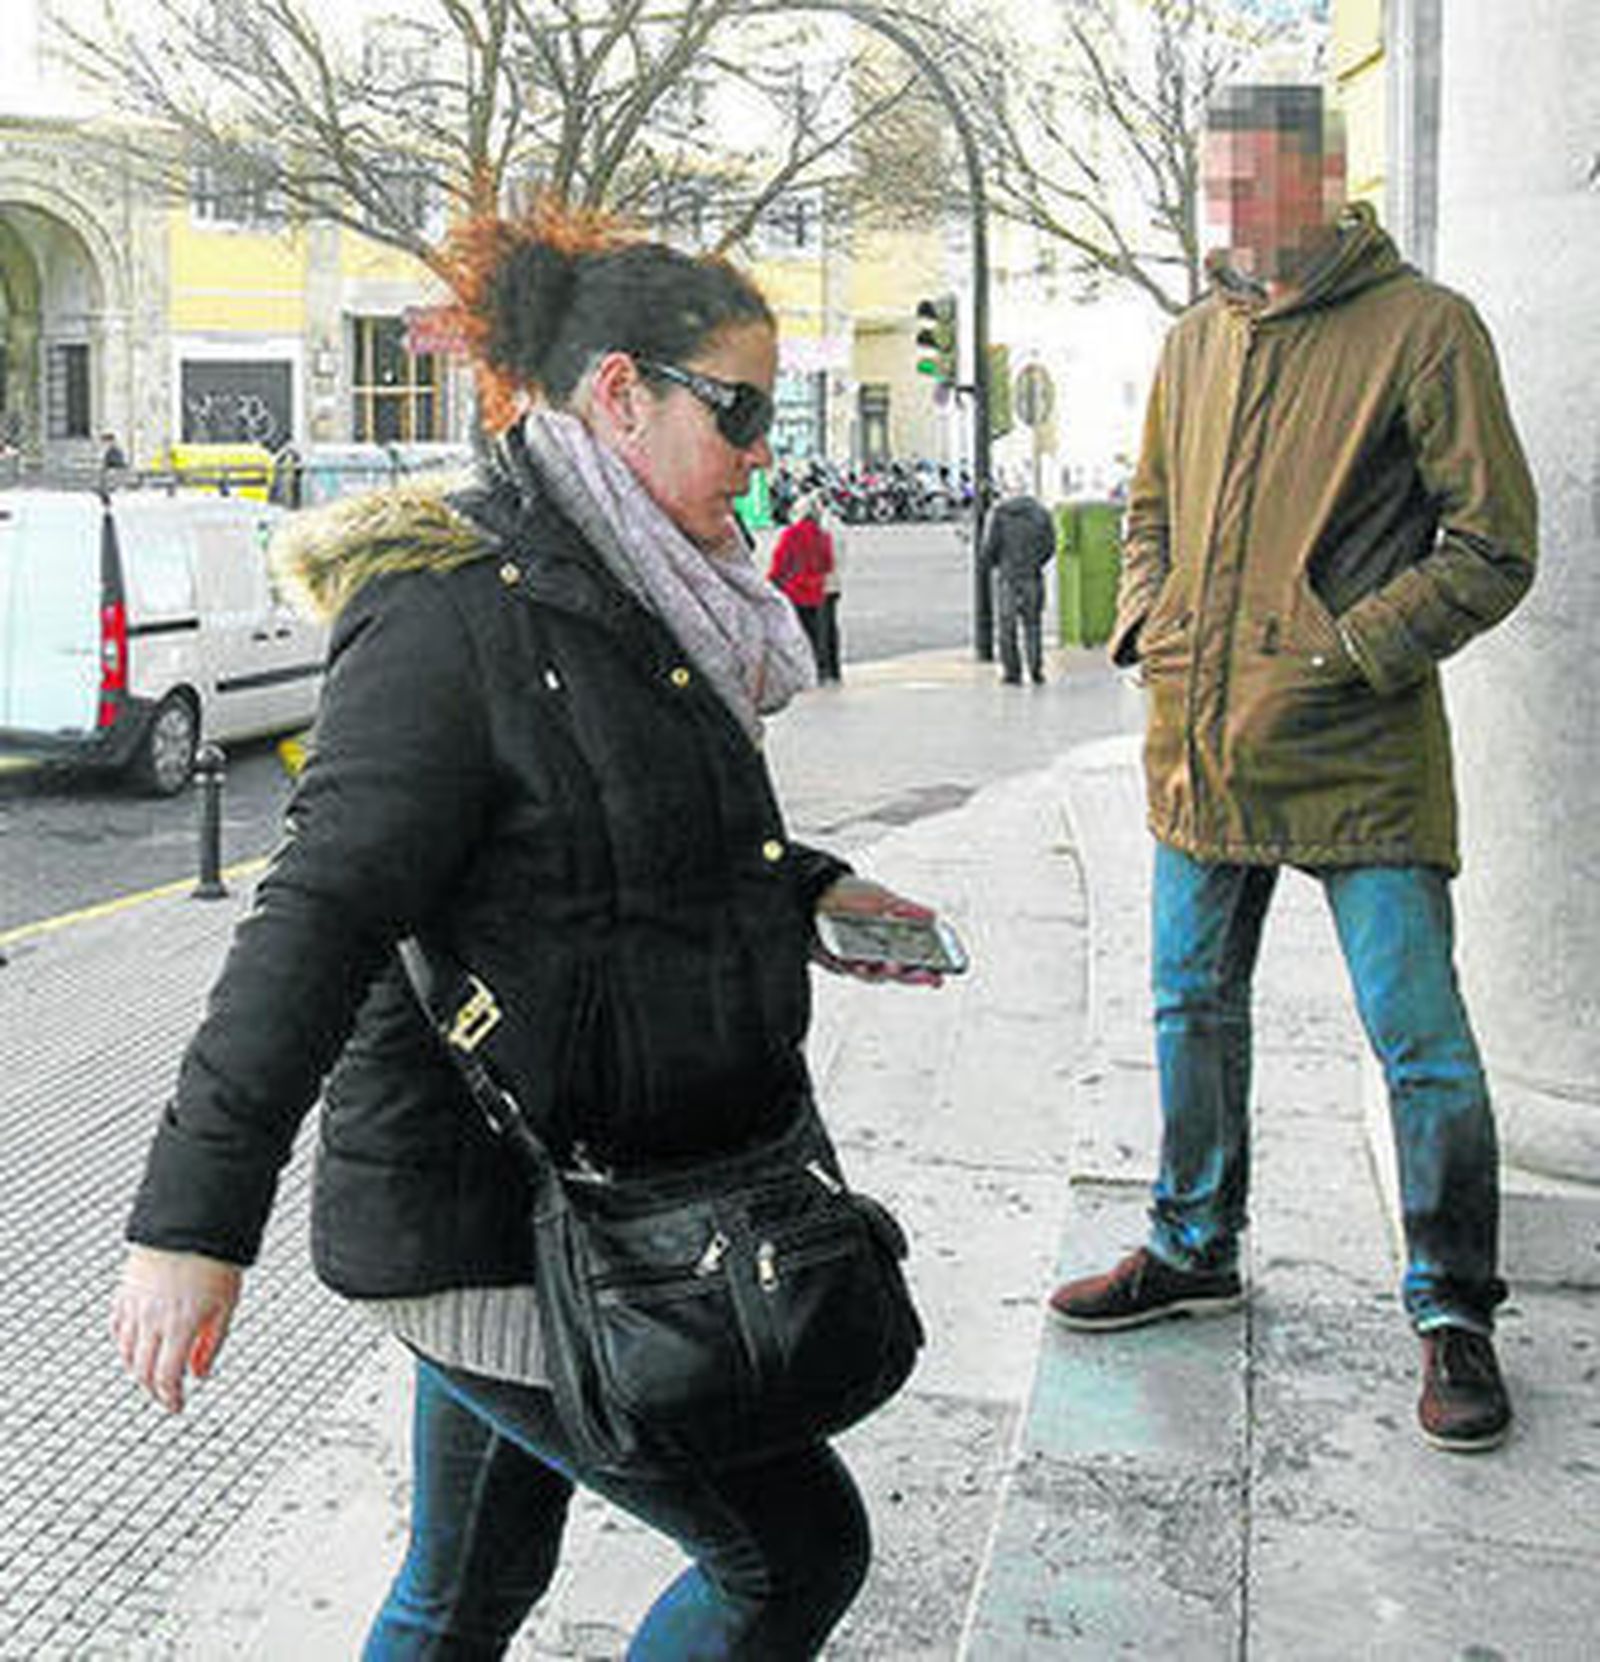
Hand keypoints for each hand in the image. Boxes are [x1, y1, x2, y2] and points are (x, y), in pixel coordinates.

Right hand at [111, 1245, 241, 1413]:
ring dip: (137, 1370)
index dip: (170, 1398)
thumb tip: (200, 1374)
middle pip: (143, 1371)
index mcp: (180, 1326)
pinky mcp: (124, 1293)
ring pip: (126, 1353)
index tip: (177, 1406)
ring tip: (152, 1375)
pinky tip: (134, 1348)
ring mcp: (134, 1307)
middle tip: (166, 1395)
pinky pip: (117, 1329)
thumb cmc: (215, 1261)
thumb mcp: (226, 1305)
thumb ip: (212, 1343)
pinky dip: (124, 1345)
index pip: (166, 1377)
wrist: (191, 1224)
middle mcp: (152, 1320)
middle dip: (154, 1389)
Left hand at [813, 875, 944, 987]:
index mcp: (890, 939)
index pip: (916, 959)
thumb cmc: (847, 894)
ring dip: (887, 972)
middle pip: (900, 971)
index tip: (945, 972)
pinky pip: (850, 970)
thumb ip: (904, 909)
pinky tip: (863, 965)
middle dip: (915, 975)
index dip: (930, 968)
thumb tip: (932, 917)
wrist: (812, 892)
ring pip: (876, 974)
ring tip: (895, 966)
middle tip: (930, 975)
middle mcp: (875, 953)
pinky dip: (859, 968)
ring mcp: (857, 959)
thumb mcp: (879, 897)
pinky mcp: (837, 961)